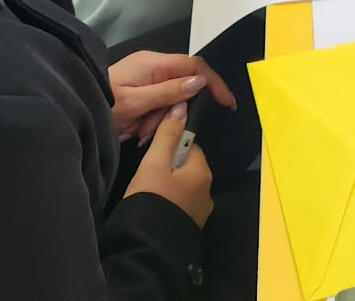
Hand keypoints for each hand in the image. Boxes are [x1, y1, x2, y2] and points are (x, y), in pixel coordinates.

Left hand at [108, 51, 236, 144]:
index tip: (226, 103)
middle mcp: (152, 67)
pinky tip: (136, 132)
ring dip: (158, 122)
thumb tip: (200, 82)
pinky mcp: (140, 92)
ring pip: (170, 102)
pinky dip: (150, 123)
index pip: (194, 66)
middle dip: (173, 112)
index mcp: (153, 63)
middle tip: (153, 130)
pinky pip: (157, 107)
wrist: (75, 112)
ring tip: (138, 133)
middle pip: (182, 88)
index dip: (213, 82)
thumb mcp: (136, 102)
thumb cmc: (102, 105)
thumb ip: (169, 91)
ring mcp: (145, 79)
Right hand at [125, 101, 214, 226]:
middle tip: (147, 174)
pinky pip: (181, 204)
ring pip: (184, 186)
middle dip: (169, 166)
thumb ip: (168, 134)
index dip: (170, 146)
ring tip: (147, 191)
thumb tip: (182, 107)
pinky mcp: (191, 225)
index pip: (190, 145)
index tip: (153, 154)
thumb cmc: (151, 199)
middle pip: (188, 166)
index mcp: (203, 171)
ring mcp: (201, 210)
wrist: (148, 247)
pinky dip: (170, 202)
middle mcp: (208, 190)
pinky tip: (154, 205)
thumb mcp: (154, 162)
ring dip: (169, 185)